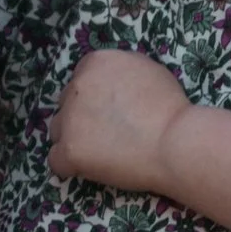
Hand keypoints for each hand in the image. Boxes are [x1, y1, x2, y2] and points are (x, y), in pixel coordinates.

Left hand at [47, 47, 193, 196]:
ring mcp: (70, 119)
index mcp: (95, 63)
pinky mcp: (69, 150)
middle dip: (82, 118)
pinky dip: (70, 166)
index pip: (79, 81)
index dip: (94, 99)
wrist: (175, 141)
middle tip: (109, 134)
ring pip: (58, 131)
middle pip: (67, 104)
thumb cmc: (170, 108)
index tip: (110, 112)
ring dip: (74, 140)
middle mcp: (77, 86)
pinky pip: (55, 161)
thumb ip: (118, 74)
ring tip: (102, 153)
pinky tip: (90, 169)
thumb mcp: (145, 70)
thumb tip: (109, 86)